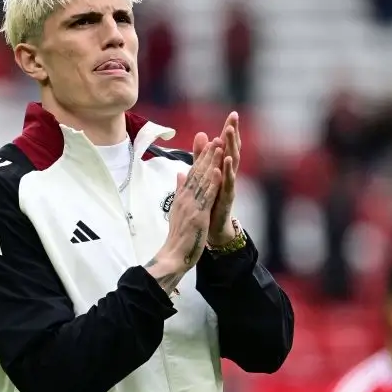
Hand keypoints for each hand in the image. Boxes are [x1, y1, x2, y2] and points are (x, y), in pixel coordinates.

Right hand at [148, 139, 222, 284]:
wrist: (174, 255)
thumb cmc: (178, 235)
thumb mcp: (178, 209)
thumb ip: (180, 190)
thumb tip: (180, 173)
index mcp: (183, 196)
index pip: (193, 172)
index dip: (201, 157)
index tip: (208, 141)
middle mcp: (186, 197)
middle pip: (198, 172)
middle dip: (207, 154)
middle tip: (216, 136)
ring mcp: (191, 205)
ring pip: (203, 180)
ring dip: (210, 162)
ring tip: (218, 146)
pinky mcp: (197, 215)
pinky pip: (206, 196)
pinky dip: (212, 183)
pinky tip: (218, 171)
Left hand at [193, 112, 240, 245]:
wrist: (213, 227)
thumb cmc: (211, 199)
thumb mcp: (205, 173)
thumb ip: (202, 155)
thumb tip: (202, 134)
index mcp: (223, 168)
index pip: (226, 145)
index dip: (229, 131)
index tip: (233, 114)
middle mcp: (229, 174)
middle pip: (232, 150)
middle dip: (233, 135)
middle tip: (233, 119)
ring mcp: (229, 186)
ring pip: (231, 165)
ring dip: (230, 149)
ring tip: (228, 135)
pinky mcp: (227, 198)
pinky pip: (228, 184)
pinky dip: (226, 173)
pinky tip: (224, 163)